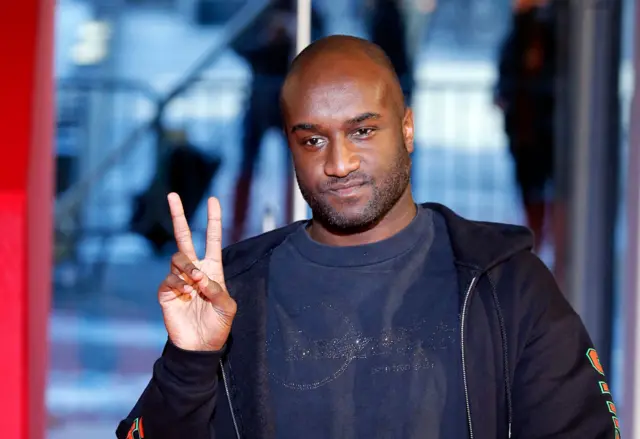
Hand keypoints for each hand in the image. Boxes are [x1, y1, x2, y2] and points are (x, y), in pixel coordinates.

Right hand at [158, 193, 236, 351]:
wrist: (199, 346)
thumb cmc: (217, 326)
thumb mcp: (227, 308)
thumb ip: (217, 290)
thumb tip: (200, 276)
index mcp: (213, 269)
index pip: (213, 239)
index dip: (213, 220)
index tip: (213, 200)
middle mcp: (194, 269)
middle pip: (184, 237)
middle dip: (178, 216)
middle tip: (173, 195)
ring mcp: (179, 279)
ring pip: (178, 257)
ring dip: (188, 267)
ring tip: (196, 283)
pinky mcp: (166, 291)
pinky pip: (170, 278)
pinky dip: (179, 283)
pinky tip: (186, 293)